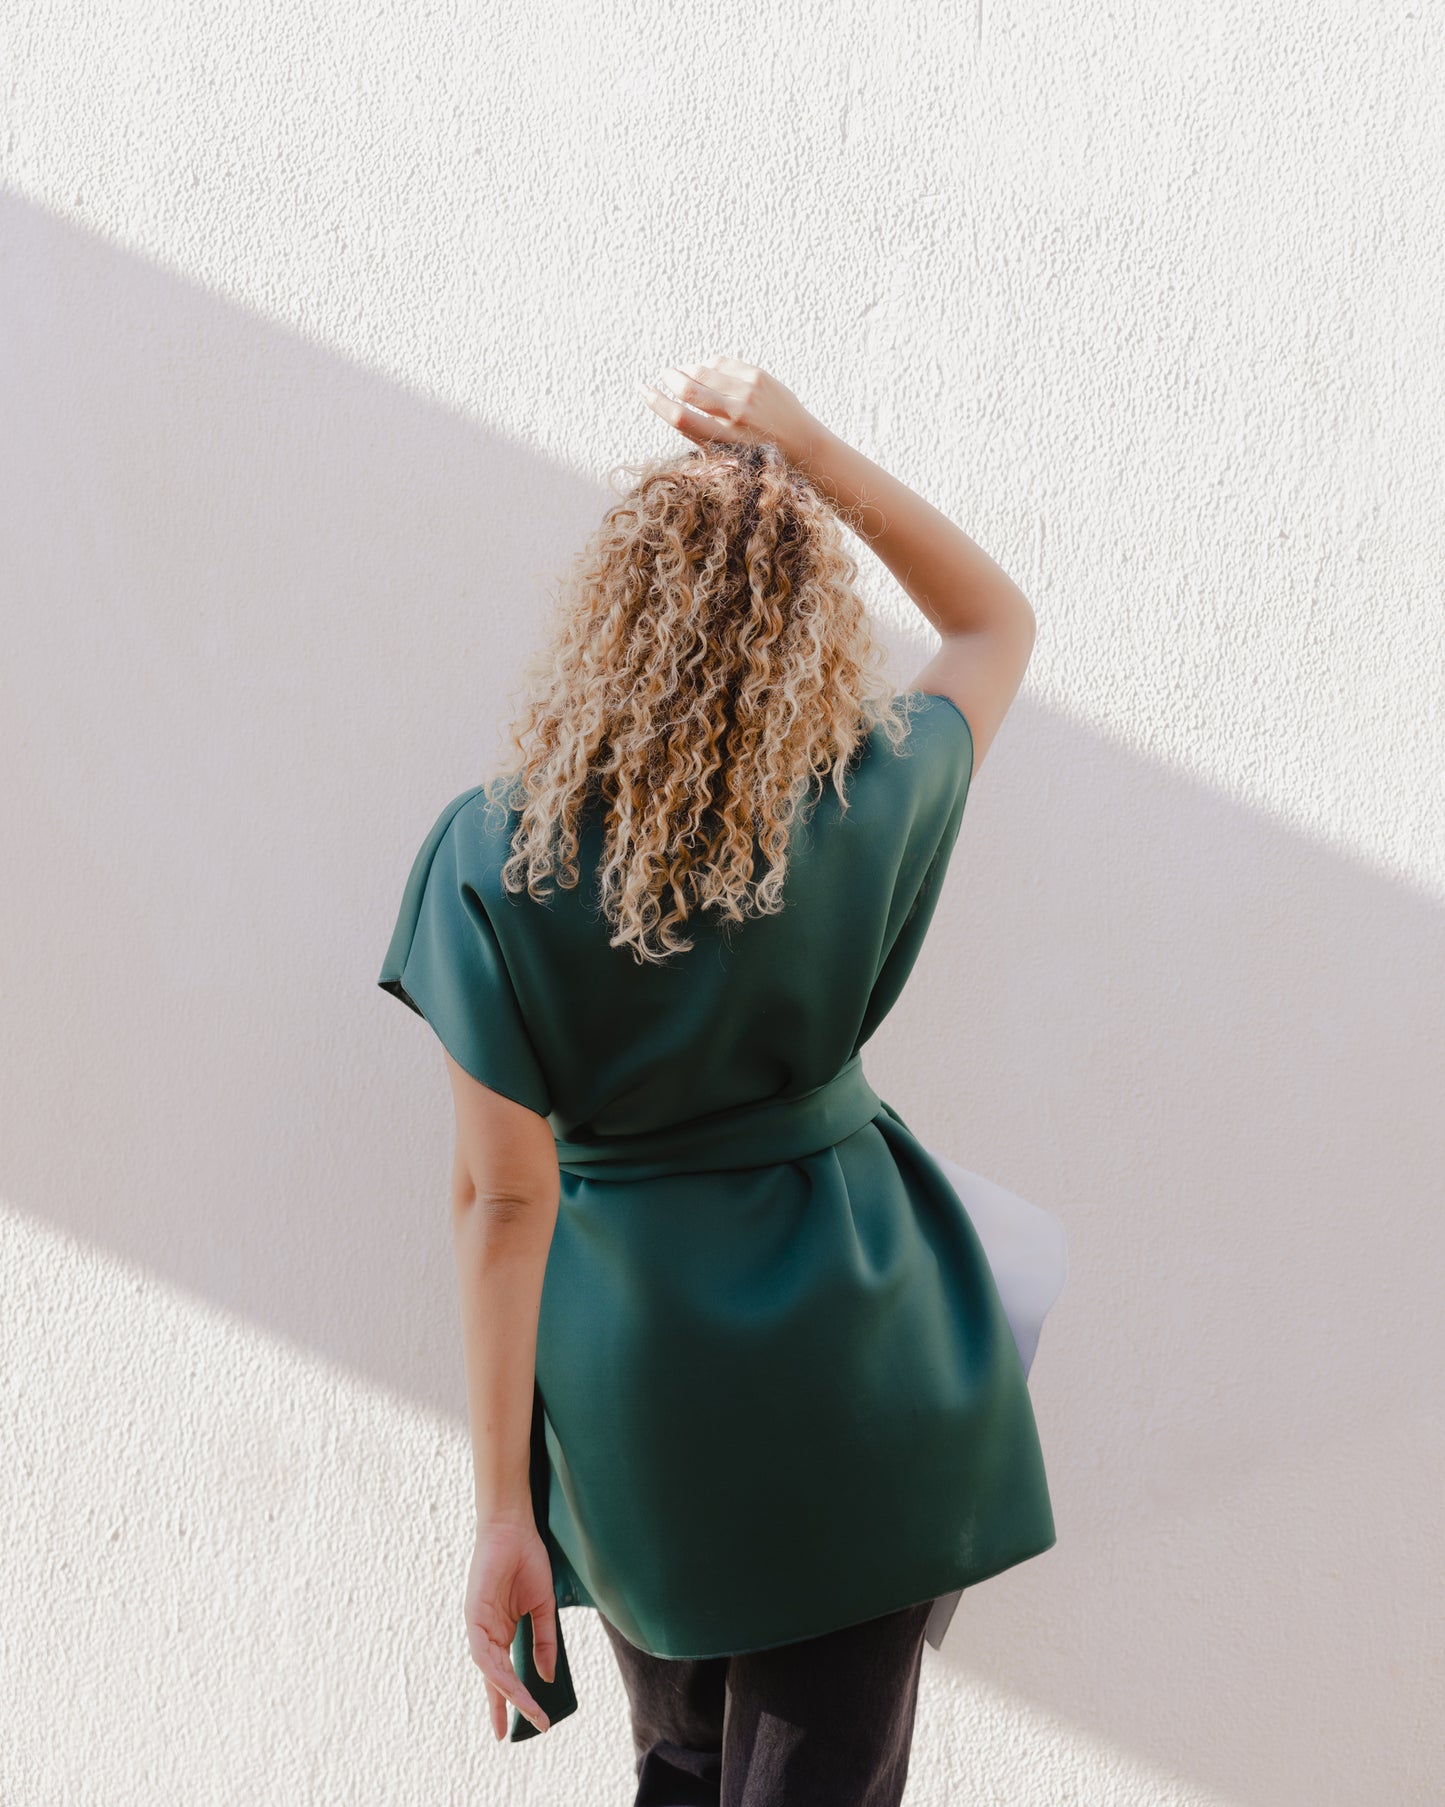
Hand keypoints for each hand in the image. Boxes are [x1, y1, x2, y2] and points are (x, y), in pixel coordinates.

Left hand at [464, 1512, 558, 1738]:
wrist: (516, 1528)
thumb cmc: (528, 1561)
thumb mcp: (543, 1607)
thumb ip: (544, 1641)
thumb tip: (547, 1676)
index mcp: (502, 1631)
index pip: (505, 1673)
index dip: (513, 1699)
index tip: (529, 1722)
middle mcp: (487, 1632)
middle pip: (493, 1678)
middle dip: (501, 1707)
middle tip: (506, 1736)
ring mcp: (479, 1625)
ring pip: (489, 1669)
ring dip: (505, 1691)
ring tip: (525, 1710)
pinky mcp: (473, 1614)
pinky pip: (483, 1650)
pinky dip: (495, 1669)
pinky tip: (507, 1682)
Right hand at [640, 356, 828, 470]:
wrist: (801, 442)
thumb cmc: (755, 450)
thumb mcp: (726, 451)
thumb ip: (701, 430)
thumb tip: (671, 401)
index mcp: (725, 440)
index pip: (681, 417)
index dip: (656, 401)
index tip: (642, 388)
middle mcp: (737, 414)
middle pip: (688, 388)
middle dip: (669, 378)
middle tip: (663, 376)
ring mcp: (749, 392)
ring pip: (702, 369)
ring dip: (686, 369)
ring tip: (680, 372)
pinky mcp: (758, 376)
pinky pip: (720, 362)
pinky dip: (707, 364)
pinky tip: (706, 369)